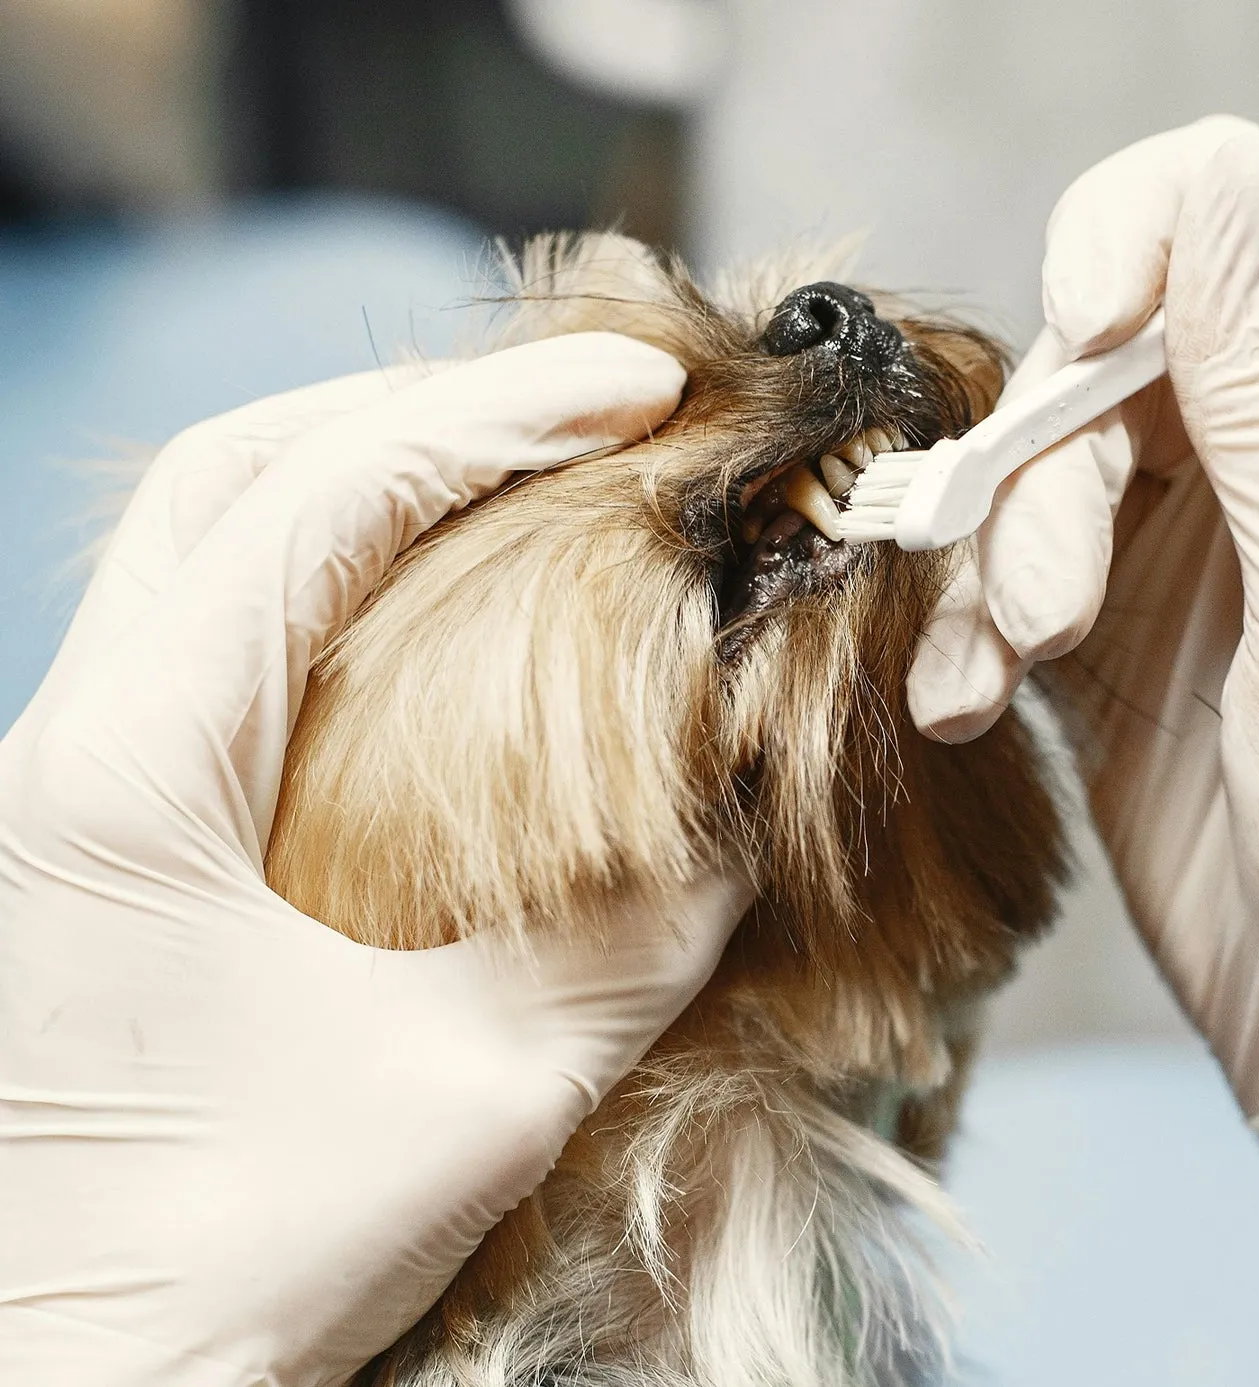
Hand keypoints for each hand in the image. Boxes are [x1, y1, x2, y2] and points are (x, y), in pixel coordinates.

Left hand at [0, 337, 753, 1386]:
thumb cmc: (235, 1274)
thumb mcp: (477, 1102)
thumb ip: (640, 942)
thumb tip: (756, 813)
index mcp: (125, 781)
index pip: (315, 504)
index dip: (491, 415)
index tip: (638, 389)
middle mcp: (63, 748)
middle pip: (229, 473)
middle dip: (419, 408)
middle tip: (589, 407)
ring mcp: (60, 787)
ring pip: (203, 544)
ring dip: (368, 480)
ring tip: (532, 475)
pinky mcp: (86, 834)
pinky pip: (205, 641)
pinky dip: (330, 580)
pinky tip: (439, 618)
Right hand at [911, 120, 1258, 1382]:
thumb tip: (1220, 188)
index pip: (1251, 227)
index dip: (1147, 236)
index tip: (1083, 325)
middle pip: (1108, 350)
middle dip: (1048, 462)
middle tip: (1056, 609)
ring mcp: (1178, 544)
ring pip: (1033, 464)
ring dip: (999, 562)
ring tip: (1017, 674)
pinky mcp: (1100, 634)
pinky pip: (995, 579)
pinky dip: (965, 633)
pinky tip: (970, 711)